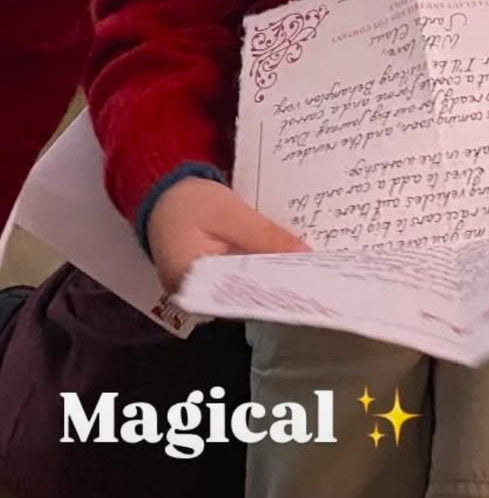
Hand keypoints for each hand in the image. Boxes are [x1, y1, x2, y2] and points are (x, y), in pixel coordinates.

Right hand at [147, 175, 308, 290]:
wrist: (164, 196)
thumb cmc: (190, 202)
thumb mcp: (229, 213)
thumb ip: (264, 236)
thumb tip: (304, 254)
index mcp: (191, 285)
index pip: (242, 297)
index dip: (278, 289)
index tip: (309, 280)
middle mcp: (194, 301)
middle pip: (245, 299)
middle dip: (278, 287)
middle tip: (315, 275)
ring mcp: (201, 298)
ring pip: (244, 294)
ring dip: (271, 282)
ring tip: (306, 271)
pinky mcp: (209, 288)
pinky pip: (239, 286)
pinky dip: (259, 275)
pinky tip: (282, 265)